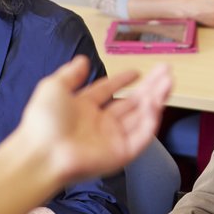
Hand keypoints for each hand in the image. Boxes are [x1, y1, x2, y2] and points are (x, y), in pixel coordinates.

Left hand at [15, 56, 172, 186]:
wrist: (43, 152)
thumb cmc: (44, 121)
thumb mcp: (54, 88)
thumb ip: (71, 74)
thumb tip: (82, 60)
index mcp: (84, 108)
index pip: (108, 92)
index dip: (122, 80)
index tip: (137, 72)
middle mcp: (100, 123)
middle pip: (132, 102)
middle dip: (150, 86)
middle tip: (166, 70)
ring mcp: (113, 138)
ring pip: (141, 116)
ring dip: (157, 98)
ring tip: (169, 81)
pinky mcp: (122, 153)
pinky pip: (142, 135)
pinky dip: (151, 119)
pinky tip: (156, 102)